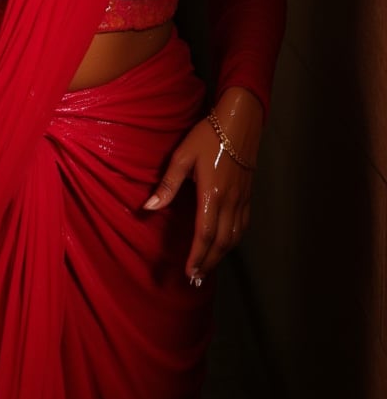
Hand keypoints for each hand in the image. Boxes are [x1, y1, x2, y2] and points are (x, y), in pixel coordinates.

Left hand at [143, 89, 261, 282]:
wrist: (239, 121)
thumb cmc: (207, 135)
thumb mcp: (182, 157)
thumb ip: (167, 185)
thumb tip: (148, 207)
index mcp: (213, 193)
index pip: (204, 234)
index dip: (197, 256)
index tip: (189, 272)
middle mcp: (230, 201)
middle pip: (221, 241)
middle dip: (209, 262)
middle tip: (197, 278)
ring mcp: (242, 198)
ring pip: (235, 236)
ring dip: (222, 255)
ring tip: (209, 267)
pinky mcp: (248, 194)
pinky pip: (244, 224)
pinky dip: (235, 240)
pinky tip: (226, 244)